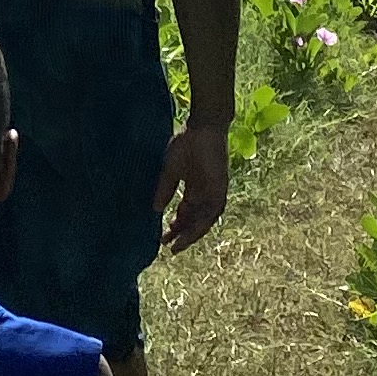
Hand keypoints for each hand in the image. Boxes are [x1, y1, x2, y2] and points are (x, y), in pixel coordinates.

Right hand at [154, 116, 230, 254]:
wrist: (203, 128)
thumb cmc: (186, 143)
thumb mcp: (170, 170)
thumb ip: (165, 189)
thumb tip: (155, 209)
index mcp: (194, 189)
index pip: (185, 214)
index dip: (175, 227)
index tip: (163, 240)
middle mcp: (205, 194)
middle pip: (195, 221)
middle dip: (183, 235)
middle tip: (170, 248)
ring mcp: (214, 192)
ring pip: (205, 219)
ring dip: (193, 232)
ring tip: (179, 244)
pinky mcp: (220, 188)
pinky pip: (213, 210)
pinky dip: (203, 221)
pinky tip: (192, 230)